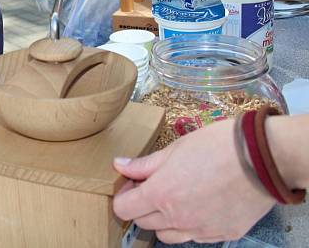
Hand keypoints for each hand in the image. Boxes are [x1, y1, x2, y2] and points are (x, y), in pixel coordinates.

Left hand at [112, 118, 274, 243]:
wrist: (264, 158)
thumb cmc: (218, 146)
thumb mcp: (175, 148)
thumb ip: (145, 164)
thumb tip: (120, 165)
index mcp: (161, 194)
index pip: (124, 209)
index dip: (124, 196)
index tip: (133, 184)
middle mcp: (178, 218)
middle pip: (143, 222)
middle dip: (143, 206)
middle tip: (154, 185)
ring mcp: (201, 229)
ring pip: (167, 235)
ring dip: (164, 220)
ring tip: (176, 197)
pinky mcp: (223, 234)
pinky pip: (196, 237)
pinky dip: (191, 225)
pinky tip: (200, 204)